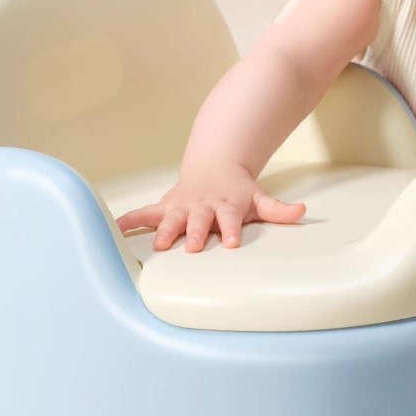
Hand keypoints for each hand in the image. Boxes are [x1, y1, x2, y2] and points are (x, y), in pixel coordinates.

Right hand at [115, 161, 305, 251]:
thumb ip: (279, 210)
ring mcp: (180, 207)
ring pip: (170, 219)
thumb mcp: (259, 198)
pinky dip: (129, 221)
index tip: (232, 243)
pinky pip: (144, 214)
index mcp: (225, 207)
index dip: (231, 230)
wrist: (214, 167)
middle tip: (194, 248)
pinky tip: (114, 230)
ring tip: (158, 245)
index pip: (230, 220)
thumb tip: (301, 212)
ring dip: (163, 230)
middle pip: (198, 221)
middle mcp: (201, 207)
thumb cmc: (237, 191)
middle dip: (195, 233)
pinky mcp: (164, 207)